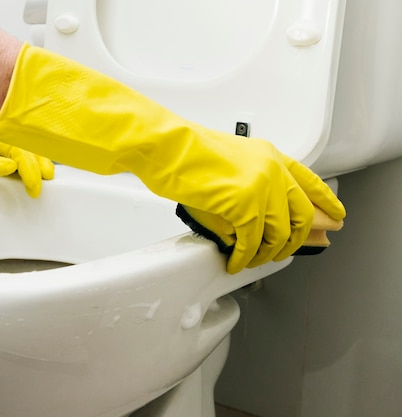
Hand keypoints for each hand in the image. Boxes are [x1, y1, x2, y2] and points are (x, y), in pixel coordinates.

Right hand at [0, 44, 345, 272]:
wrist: (158, 146)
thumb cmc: (178, 153)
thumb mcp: (223, 165)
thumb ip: (248, 188)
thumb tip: (254, 221)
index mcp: (267, 154)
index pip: (309, 182)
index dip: (323, 203)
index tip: (332, 218)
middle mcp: (270, 168)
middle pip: (300, 215)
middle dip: (295, 240)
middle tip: (285, 254)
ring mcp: (260, 185)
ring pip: (280, 233)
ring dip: (266, 253)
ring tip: (251, 260)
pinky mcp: (243, 203)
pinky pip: (253, 242)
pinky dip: (244, 257)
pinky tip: (235, 261)